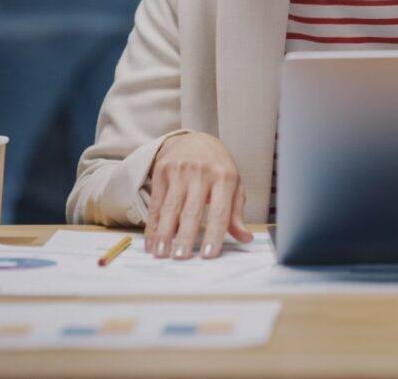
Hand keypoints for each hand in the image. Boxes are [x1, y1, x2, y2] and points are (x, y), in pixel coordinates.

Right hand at [144, 132, 252, 259]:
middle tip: (181, 257)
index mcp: (225, 177)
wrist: (195, 139)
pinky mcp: (162, 170)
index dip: (214, 234)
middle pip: (192, 210)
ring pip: (170, 207)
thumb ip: (236, 213)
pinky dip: (152, 224)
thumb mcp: (233, 185)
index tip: (208, 255)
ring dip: (164, 233)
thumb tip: (245, 237)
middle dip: (185, 236)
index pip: (220, 211)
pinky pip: (156, 202)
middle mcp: (202, 172)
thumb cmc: (218, 167)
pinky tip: (151, 241)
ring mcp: (180, 170)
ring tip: (161, 253)